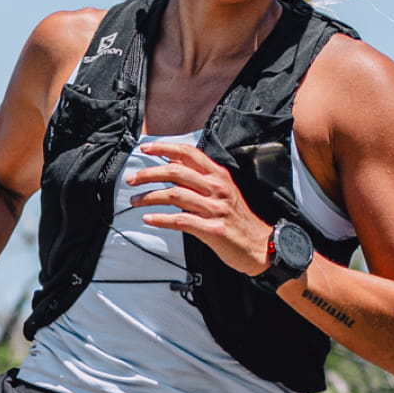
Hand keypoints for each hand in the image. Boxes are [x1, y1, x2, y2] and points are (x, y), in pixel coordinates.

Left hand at [125, 139, 272, 274]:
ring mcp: (215, 209)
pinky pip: (181, 221)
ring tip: (134, 201)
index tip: (145, 148)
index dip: (164, 148)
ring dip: (150, 197)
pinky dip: (161, 219)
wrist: (262, 245)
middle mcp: (217, 188)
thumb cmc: (237, 218)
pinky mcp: (213, 229)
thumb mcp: (223, 191)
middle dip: (149, 173)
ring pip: (175, 194)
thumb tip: (172, 164)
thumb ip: (200, 178)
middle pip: (176, 172)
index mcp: (218, 175)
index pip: (188, 153)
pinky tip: (148, 219)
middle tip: (131, 179)